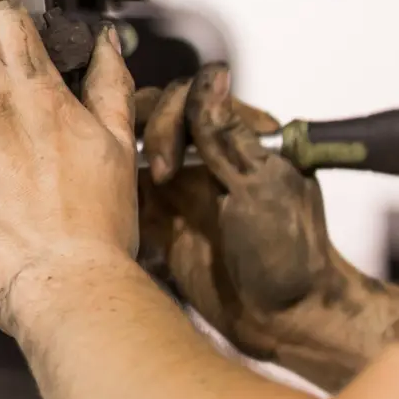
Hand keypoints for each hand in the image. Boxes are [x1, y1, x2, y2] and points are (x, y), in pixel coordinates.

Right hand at [138, 66, 398, 389]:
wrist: (286, 322)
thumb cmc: (293, 257)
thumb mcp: (262, 186)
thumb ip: (227, 135)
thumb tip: (211, 76)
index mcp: (242, 140)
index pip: (193, 98)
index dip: (173, 115)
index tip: (174, 154)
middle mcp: (210, 158)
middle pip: (157, 117)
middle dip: (145, 133)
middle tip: (156, 173)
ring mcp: (185, 190)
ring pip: (137, 152)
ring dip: (123, 158)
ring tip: (118, 181)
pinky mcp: (165, 224)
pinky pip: (128, 196)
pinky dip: (112, 194)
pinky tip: (105, 202)